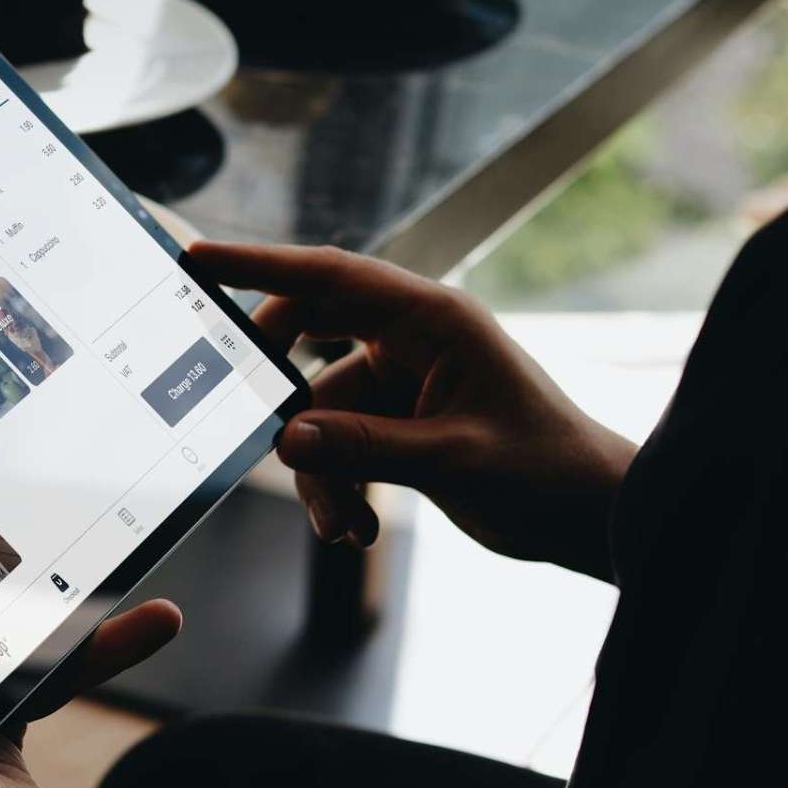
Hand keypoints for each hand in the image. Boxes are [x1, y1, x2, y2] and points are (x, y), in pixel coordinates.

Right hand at [193, 242, 636, 580]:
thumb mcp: (454, 460)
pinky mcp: (396, 420)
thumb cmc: (547, 473)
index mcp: (434, 319)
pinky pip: (337, 442)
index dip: (259, 264)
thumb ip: (364, 447)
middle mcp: (411, 338)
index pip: (330, 275)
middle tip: (257, 429)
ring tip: (346, 526)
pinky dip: (338, 486)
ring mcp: (401, 379)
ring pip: (318, 410)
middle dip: (281, 396)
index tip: (198, 261)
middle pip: (309, 337)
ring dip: (321, 473)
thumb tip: (283, 439)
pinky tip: (359, 527)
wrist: (589, 519)